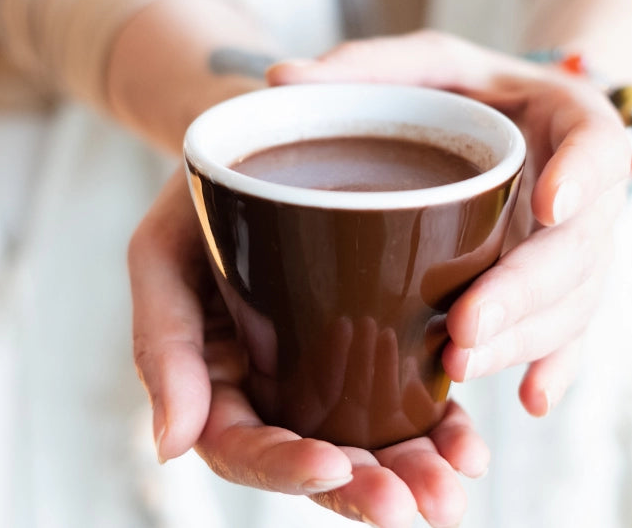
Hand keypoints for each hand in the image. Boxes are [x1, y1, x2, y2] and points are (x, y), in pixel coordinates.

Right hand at [129, 175, 489, 527]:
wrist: (256, 141)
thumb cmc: (199, 197)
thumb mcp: (162, 252)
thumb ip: (162, 345)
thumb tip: (171, 447)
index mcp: (215, 385)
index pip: (242, 448)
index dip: (285, 466)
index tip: (333, 465)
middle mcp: (274, 393)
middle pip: (317, 461)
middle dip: (367, 489)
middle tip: (419, 505)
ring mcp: (326, 375)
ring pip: (369, 443)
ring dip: (412, 473)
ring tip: (453, 488)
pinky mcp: (373, 348)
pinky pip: (406, 401)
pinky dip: (439, 429)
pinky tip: (470, 446)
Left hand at [266, 30, 630, 415]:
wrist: (520, 119)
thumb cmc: (471, 88)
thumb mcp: (429, 64)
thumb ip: (366, 67)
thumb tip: (278, 79)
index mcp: (570, 121)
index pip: (598, 147)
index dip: (582, 176)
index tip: (549, 203)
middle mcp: (588, 192)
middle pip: (579, 249)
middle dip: (524, 291)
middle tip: (464, 321)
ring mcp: (581, 247)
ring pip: (573, 302)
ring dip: (523, 340)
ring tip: (460, 363)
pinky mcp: (565, 289)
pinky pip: (571, 335)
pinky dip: (554, 368)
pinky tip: (531, 400)